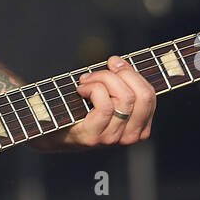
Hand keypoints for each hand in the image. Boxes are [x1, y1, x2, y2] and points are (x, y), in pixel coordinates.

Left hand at [39, 56, 155, 149]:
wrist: (50, 130)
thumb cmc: (79, 106)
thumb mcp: (106, 93)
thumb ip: (118, 80)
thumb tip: (118, 61)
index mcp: (139, 126)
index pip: (149, 95)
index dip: (133, 73)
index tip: (115, 63)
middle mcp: (129, 136)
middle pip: (142, 96)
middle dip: (123, 73)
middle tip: (104, 67)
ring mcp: (112, 138)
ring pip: (125, 98)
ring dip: (104, 79)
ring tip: (87, 80)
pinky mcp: (94, 137)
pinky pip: (105, 106)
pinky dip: (93, 89)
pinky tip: (81, 89)